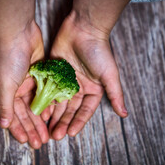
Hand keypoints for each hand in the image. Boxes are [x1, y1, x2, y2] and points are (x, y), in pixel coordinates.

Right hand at [0, 21, 48, 148]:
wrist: (20, 33)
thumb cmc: (8, 58)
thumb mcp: (5, 85)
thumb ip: (6, 106)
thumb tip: (3, 125)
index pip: (9, 116)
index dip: (18, 130)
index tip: (27, 141)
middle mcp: (11, 90)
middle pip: (22, 114)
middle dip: (31, 128)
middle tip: (41, 143)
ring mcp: (24, 83)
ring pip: (33, 107)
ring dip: (39, 120)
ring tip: (47, 135)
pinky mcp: (36, 77)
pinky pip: (41, 96)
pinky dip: (45, 106)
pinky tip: (51, 117)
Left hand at [48, 12, 127, 139]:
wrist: (83, 28)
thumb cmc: (99, 51)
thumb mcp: (109, 75)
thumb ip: (115, 95)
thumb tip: (125, 115)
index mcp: (92, 89)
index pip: (85, 110)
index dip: (78, 122)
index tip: (70, 134)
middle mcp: (78, 86)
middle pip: (70, 109)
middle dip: (63, 122)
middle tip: (55, 136)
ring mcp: (65, 80)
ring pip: (57, 102)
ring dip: (53, 115)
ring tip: (46, 128)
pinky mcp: (53, 71)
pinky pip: (48, 89)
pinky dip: (44, 100)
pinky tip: (40, 111)